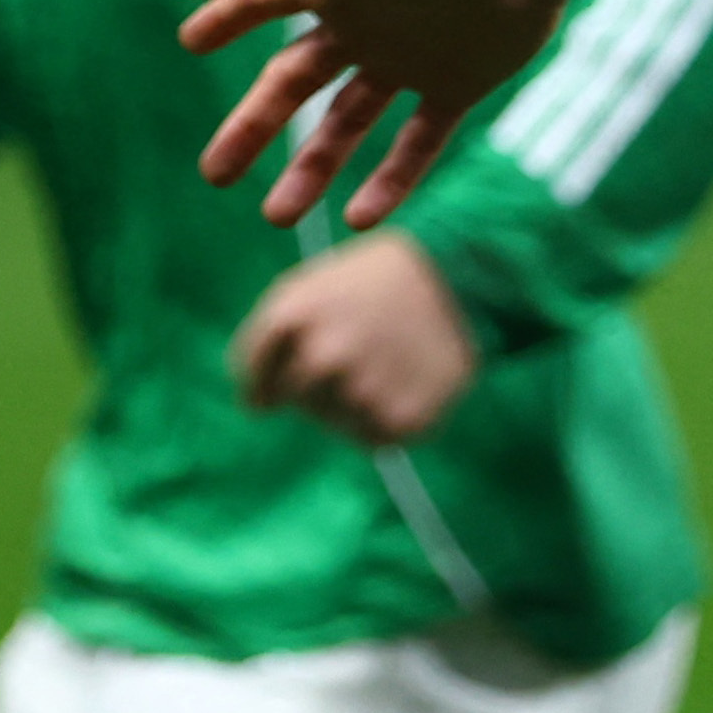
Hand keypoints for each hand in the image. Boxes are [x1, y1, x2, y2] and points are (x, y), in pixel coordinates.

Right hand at [157, 0, 575, 228]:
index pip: (262, 5)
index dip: (226, 21)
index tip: (191, 46)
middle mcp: (367, 21)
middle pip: (298, 84)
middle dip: (254, 128)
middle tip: (215, 176)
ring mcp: (413, 55)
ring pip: (351, 123)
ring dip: (315, 168)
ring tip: (277, 215)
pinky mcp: (460, 83)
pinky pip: (420, 142)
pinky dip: (392, 181)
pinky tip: (359, 218)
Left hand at [231, 234, 481, 446]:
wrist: (459, 276)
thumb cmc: (377, 279)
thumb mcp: (314, 284)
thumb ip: (274, 337)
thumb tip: (255, 405)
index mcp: (293, 316)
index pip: (253, 378)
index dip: (261, 385)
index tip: (270, 392)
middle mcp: (323, 356)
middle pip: (296, 397)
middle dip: (311, 387)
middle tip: (350, 360)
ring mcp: (363, 390)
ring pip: (335, 419)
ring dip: (350, 402)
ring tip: (385, 361)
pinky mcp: (400, 419)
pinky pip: (374, 435)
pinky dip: (385, 417)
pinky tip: (405, 381)